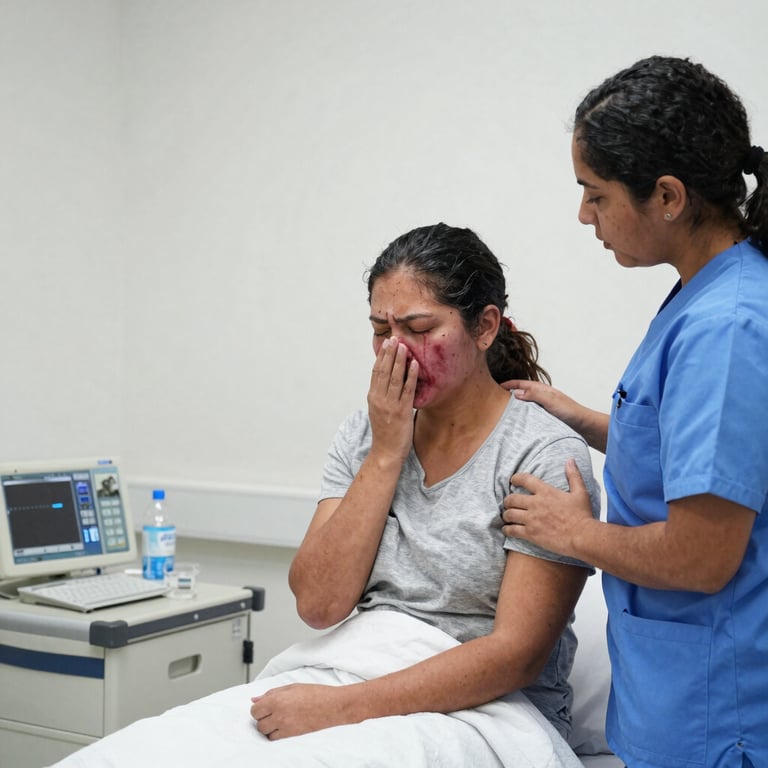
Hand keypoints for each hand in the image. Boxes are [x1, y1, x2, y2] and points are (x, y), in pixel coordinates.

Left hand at [250, 683, 353, 739]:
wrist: (331, 705)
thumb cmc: (314, 693)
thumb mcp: (291, 687)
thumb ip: (271, 693)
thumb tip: (255, 699)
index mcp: (277, 700)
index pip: (255, 710)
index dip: (259, 707)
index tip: (264, 705)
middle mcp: (278, 714)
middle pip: (258, 722)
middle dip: (262, 717)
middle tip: (272, 710)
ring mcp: (284, 726)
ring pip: (265, 732)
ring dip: (268, 726)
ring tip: (278, 718)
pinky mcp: (291, 735)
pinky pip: (274, 738)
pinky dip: (275, 733)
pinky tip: (283, 725)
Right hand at [367, 337, 417, 462]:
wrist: (385, 452)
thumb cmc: (385, 432)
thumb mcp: (379, 410)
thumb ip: (382, 396)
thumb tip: (389, 381)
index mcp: (373, 397)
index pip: (376, 371)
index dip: (382, 356)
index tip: (386, 343)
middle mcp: (379, 398)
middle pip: (383, 371)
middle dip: (389, 353)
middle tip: (394, 338)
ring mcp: (390, 404)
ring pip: (394, 377)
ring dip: (399, 360)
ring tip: (403, 345)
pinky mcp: (402, 411)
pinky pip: (407, 389)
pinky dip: (410, 375)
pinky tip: (414, 364)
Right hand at [501, 379, 579, 424]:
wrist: (583, 426)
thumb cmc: (570, 411)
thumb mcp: (551, 400)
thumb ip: (534, 395)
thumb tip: (516, 392)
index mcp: (541, 389)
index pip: (520, 384)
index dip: (508, 384)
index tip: (495, 387)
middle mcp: (539, 397)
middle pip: (520, 393)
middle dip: (507, 395)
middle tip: (493, 400)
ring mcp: (541, 408)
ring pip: (523, 405)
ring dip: (513, 407)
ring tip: (500, 413)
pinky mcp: (543, 419)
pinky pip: (528, 416)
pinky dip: (520, 417)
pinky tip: (515, 424)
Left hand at [501, 459, 592, 556]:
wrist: (582, 536)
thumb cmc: (582, 516)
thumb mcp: (580, 493)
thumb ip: (573, 475)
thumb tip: (570, 461)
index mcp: (546, 492)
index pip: (525, 479)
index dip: (515, 478)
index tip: (512, 480)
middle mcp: (536, 504)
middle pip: (512, 498)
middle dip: (508, 501)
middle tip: (509, 503)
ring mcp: (532, 519)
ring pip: (509, 514)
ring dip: (506, 515)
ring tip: (507, 516)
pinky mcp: (531, 533)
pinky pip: (512, 530)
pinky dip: (507, 530)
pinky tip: (507, 530)